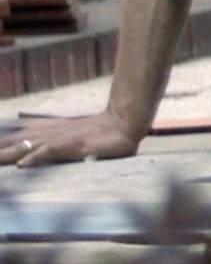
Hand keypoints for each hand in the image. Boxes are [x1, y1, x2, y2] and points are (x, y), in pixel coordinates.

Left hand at [0, 112, 143, 168]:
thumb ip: (43, 141)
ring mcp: (58, 139)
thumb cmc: (93, 132)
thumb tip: (20, 144)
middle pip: (9, 145)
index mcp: (40, 132)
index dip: (0, 147)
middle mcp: (44, 134)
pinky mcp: (73, 145)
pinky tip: (24, 165)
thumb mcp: (63, 136)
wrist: (122, 123)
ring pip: (24, 148)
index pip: (9, 140)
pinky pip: (51, 151)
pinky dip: (36, 157)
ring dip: (5, 156)